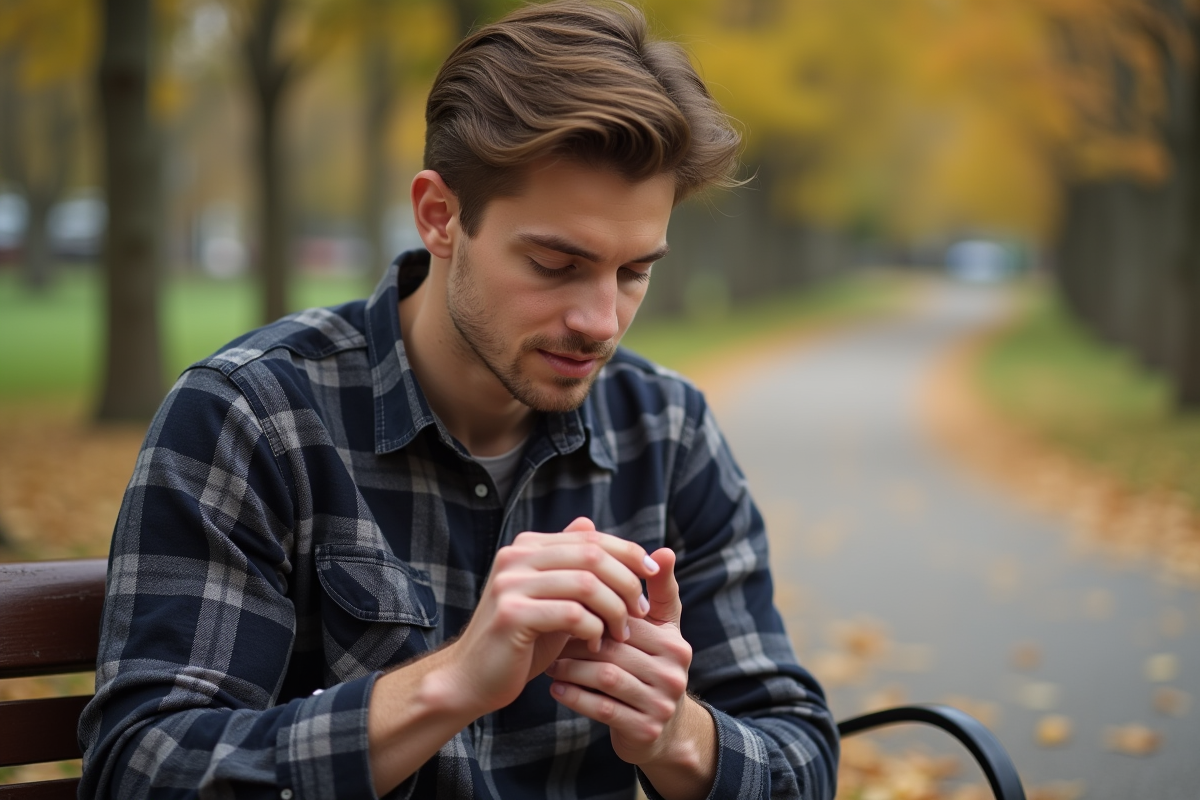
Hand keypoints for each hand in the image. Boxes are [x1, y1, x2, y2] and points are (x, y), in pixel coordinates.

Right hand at [442, 517, 658, 715]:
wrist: (472, 679)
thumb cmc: (519, 641)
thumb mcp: (549, 597)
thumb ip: (569, 564)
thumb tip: (589, 524)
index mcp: (527, 547)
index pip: (591, 538)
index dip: (628, 553)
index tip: (652, 575)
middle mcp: (516, 557)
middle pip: (593, 555)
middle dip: (626, 583)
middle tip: (639, 612)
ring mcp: (510, 584)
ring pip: (587, 583)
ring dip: (614, 610)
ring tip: (620, 633)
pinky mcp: (511, 615)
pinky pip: (571, 614)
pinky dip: (593, 630)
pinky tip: (595, 645)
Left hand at [545, 548, 714, 790]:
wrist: (660, 728)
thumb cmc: (649, 664)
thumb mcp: (659, 628)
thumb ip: (657, 589)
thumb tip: (663, 550)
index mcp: (673, 641)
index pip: (625, 618)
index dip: (591, 612)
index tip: (561, 607)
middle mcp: (673, 671)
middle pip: (613, 647)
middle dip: (576, 641)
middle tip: (546, 634)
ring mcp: (661, 703)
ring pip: (605, 677)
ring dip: (571, 669)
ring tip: (549, 661)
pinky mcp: (645, 729)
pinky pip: (602, 708)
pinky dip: (574, 696)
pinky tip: (555, 688)